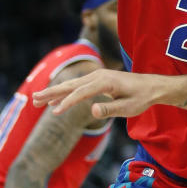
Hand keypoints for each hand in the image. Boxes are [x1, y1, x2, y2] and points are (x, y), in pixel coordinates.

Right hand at [32, 69, 173, 119]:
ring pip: (71, 84)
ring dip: (54, 92)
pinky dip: (65, 93)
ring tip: (36, 100)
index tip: (54, 112)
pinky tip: (55, 101)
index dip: (67, 102)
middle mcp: (98, 76)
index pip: (81, 92)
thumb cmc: (142, 98)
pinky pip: (77, 86)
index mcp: (105, 82)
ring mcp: (97, 76)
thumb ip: (110, 109)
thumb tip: (92, 110)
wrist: (152, 86)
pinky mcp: (97, 80)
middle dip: (51, 93)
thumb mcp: (129, 107)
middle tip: (34, 100)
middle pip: (70, 84)